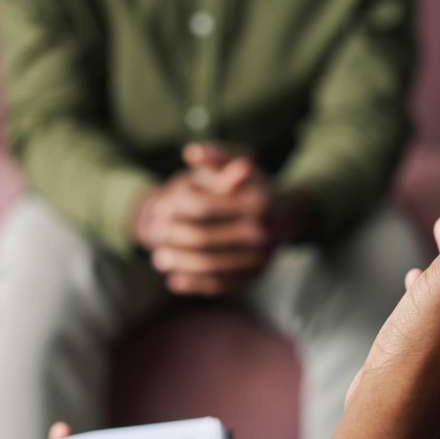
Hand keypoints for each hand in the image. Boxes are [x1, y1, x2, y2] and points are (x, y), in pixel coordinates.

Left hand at [131, 143, 315, 295]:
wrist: (285, 214)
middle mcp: (262, 232)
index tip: (160, 205)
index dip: (177, 207)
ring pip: (210, 266)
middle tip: (155, 233)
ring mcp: (259, 258)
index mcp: (256, 201)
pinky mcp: (254, 276)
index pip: (205, 207)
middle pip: (205, 239)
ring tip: (157, 259)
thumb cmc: (252, 183)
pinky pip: (220, 285)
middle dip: (174, 237)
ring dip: (179, 264)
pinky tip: (174, 281)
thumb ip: (215, 156)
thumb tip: (191, 152)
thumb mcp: (239, 161)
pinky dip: (194, 285)